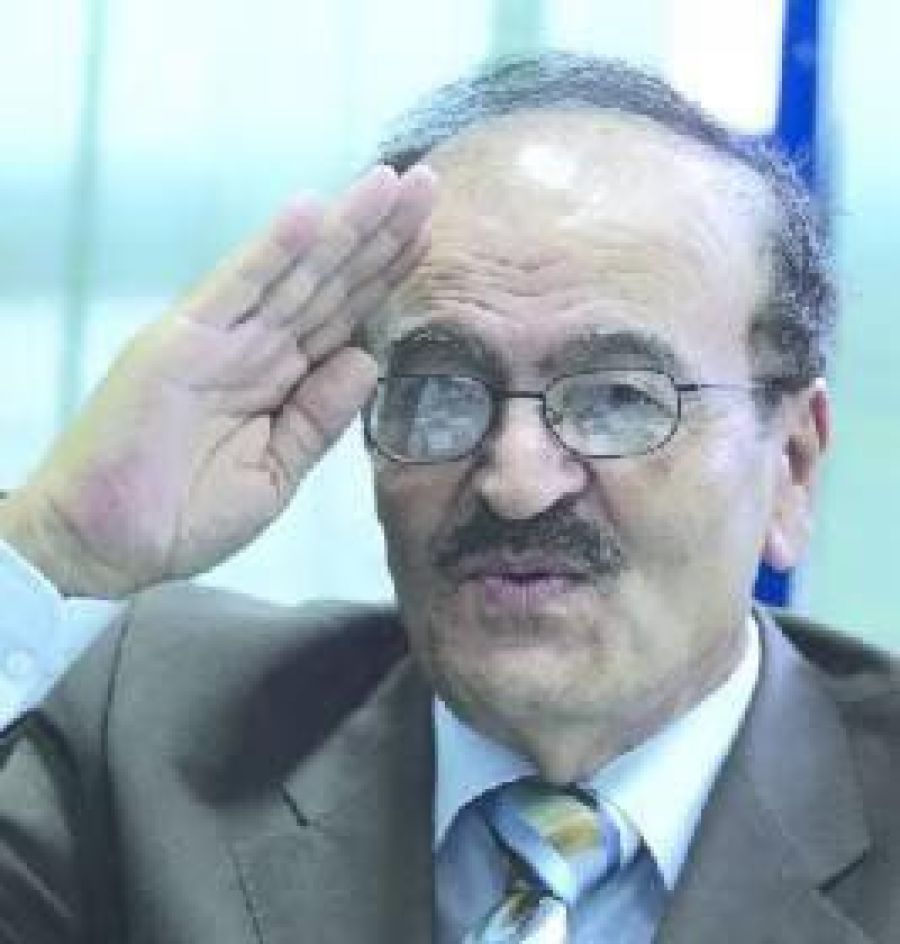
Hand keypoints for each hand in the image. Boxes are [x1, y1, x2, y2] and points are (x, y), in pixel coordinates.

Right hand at [0, 164, 435, 596]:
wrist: (108, 545)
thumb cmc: (186, 515)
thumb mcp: (274, 471)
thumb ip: (319, 417)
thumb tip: (367, 359)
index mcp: (280, 379)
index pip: (344, 316)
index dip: (386, 275)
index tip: (429, 235)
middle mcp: (255, 348)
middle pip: (330, 283)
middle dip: (380, 236)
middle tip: (427, 184)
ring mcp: (220, 341)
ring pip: (295, 274)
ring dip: (343, 228)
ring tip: (389, 184)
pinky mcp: (181, 342)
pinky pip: (235, 288)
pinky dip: (271, 250)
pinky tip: (311, 212)